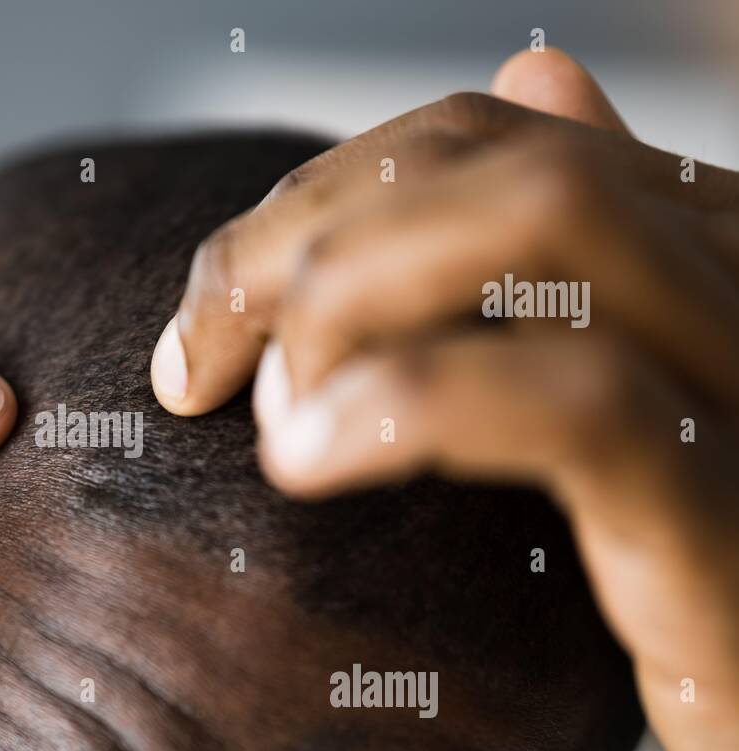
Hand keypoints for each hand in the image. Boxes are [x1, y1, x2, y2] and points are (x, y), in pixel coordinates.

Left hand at [152, 50, 738, 750]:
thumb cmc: (702, 552)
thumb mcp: (638, 370)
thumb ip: (579, 241)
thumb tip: (535, 68)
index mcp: (693, 236)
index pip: (473, 138)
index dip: (311, 201)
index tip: (212, 313)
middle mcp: (732, 272)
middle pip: (481, 159)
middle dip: (292, 239)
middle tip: (195, 360)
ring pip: (542, 219)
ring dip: (346, 298)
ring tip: (270, 414)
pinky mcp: (722, 509)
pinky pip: (575, 399)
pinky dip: (412, 402)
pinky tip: (312, 460)